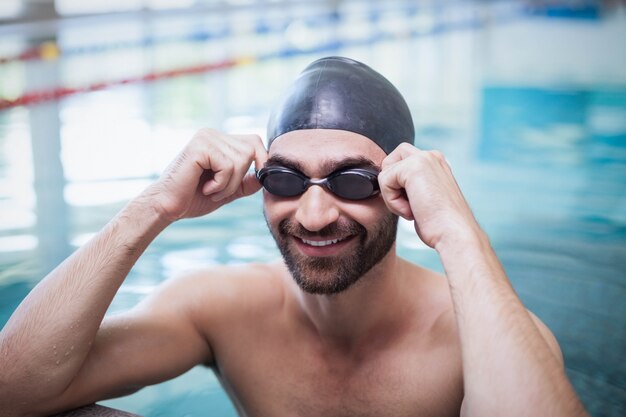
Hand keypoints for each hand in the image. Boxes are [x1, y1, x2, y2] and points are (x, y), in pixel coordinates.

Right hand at [145, 128, 267, 220]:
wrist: (167, 206)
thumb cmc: (192, 198)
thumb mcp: (226, 190)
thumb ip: (244, 183)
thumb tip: (265, 176)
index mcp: (219, 141)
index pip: (253, 141)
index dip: (261, 160)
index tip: (256, 178)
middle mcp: (212, 134)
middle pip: (251, 150)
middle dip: (240, 177)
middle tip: (220, 190)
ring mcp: (206, 138)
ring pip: (241, 160)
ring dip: (229, 184)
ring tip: (211, 190)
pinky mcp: (200, 147)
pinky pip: (228, 166)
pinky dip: (221, 183)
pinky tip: (205, 187)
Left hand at [378, 143, 479, 248]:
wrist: (454, 234)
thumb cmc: (441, 225)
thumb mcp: (425, 198)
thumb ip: (411, 186)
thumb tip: (391, 185)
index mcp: (435, 163)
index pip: (400, 163)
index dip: (398, 187)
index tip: (415, 204)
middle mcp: (431, 156)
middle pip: (391, 160)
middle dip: (391, 185)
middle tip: (408, 205)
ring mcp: (423, 158)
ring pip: (386, 173)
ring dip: (393, 198)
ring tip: (413, 209)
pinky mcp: (413, 167)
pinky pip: (384, 181)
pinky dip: (392, 202)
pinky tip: (411, 211)